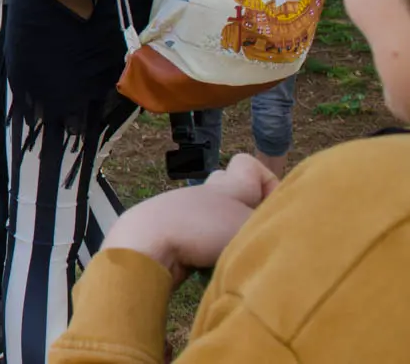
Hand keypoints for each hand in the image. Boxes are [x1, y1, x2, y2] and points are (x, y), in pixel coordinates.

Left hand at [101, 154, 278, 285]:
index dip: (267, 182)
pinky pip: (196, 238)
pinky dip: (205, 251)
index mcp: (227, 186)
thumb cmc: (202, 230)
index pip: (248, 164)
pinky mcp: (168, 234)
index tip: (273, 208)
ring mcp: (183, 212)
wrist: (145, 243)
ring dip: (225, 236)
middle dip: (245, 211)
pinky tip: (208, 267)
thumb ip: (271, 225)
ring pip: (213, 217)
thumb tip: (286, 229)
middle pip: (229, 189)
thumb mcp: (249, 226)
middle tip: (252, 234)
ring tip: (231, 257)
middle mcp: (205, 194)